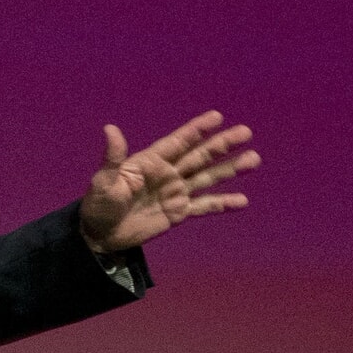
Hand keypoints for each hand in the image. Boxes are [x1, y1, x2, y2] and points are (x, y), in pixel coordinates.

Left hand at [79, 110, 259, 252]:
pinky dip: (222, 204)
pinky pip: (204, 206)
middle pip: (199, 156)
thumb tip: (110, 129)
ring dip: (230, 169)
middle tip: (246, 132)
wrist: (100, 235)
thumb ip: (113, 158)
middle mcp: (168, 174)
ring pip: (207, 178)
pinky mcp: (178, 213)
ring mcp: (175, 193)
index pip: (177, 142)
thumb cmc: (99, 205)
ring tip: (253, 160)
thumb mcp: (104, 182)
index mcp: (150, 162)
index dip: (196, 130)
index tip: (217, 117)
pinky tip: (242, 201)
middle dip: (221, 145)